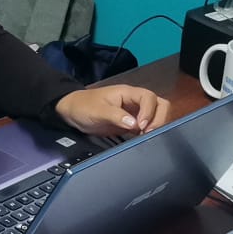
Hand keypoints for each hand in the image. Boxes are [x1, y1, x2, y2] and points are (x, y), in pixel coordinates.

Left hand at [55, 83, 170, 136]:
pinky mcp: (132, 123)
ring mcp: (135, 112)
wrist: (72, 112)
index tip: (141, 126)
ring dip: (156, 126)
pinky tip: (142, 140)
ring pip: (156, 115)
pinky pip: (148, 126)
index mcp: (127, 93)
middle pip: (159, 105)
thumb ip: (116, 116)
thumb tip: (134, 124)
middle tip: (149, 133)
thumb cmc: (83, 106)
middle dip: (158, 119)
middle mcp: (134, 101)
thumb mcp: (97, 111)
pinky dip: (150, 133)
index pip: (149, 98)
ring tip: (146, 137)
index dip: (149, 111)